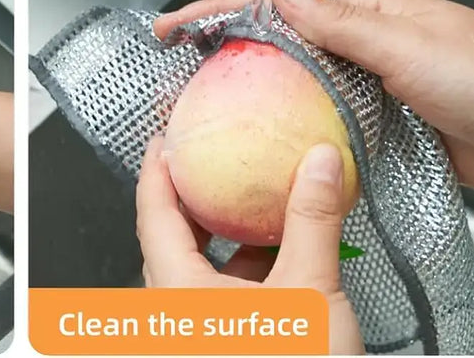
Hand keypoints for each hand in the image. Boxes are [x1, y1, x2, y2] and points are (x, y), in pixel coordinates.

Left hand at [137, 137, 363, 354]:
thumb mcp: (311, 291)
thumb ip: (312, 219)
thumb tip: (321, 162)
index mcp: (177, 295)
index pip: (152, 213)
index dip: (156, 169)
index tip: (163, 137)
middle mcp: (175, 317)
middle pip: (169, 239)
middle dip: (190, 198)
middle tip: (205, 161)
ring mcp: (195, 338)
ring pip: (194, 271)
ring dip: (219, 236)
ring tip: (245, 201)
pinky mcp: (221, 349)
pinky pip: (217, 298)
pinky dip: (239, 270)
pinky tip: (275, 255)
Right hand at [154, 0, 473, 195]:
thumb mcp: (409, 46)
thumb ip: (341, 26)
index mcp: (367, 10)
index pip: (280, 3)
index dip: (223, 9)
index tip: (178, 24)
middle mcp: (365, 44)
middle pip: (282, 45)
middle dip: (230, 53)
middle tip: (181, 77)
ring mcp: (374, 87)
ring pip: (302, 88)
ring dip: (260, 99)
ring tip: (212, 118)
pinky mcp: (387, 128)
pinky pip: (330, 126)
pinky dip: (299, 135)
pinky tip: (275, 153)